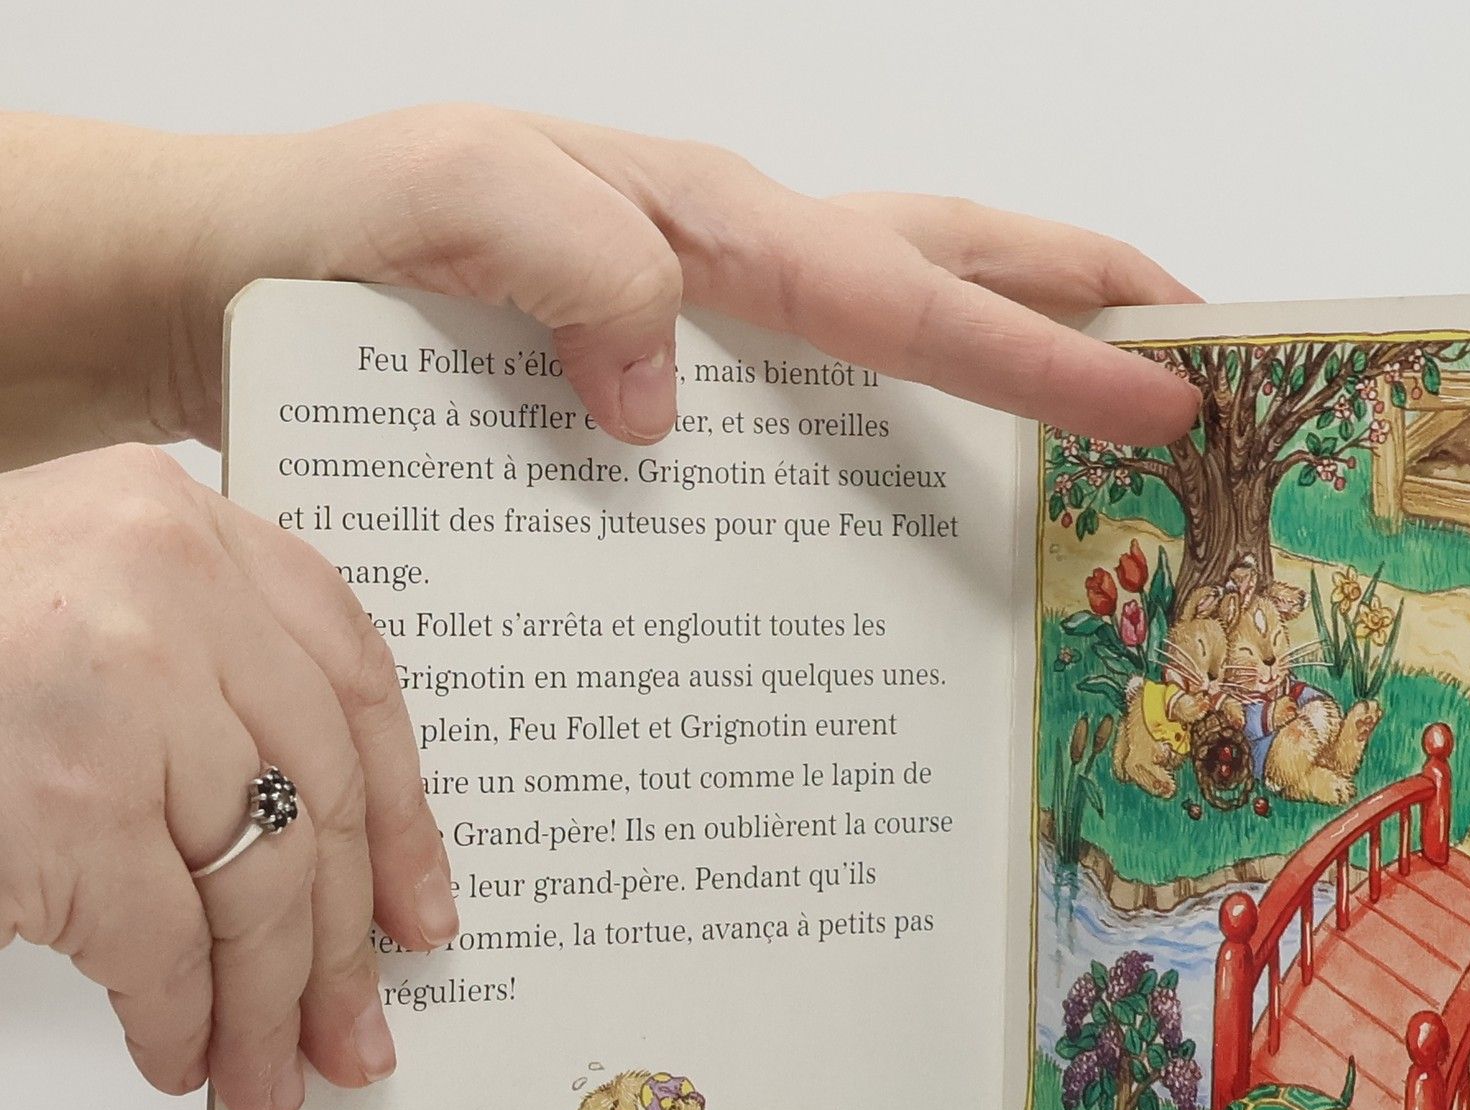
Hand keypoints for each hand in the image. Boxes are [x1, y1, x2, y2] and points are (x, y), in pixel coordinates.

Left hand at [0, 109, 1201, 462]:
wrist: (238, 279)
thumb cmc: (330, 237)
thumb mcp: (425, 209)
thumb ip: (559, 258)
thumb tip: (672, 391)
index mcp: (704, 228)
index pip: (909, 289)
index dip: (1044, 346)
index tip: (1164, 390)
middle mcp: (726, 270)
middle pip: (948, 263)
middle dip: (1086, 299)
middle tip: (1206, 353)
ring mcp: (705, 331)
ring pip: (896, 327)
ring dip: (1015, 355)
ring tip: (1113, 420)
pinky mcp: (666, 394)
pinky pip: (808, 413)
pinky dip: (896, 442)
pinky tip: (920, 514)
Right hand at [0, 446, 455, 1109]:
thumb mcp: (82, 611)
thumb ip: (198, 688)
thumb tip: (317, 869)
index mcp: (179, 524)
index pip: (352, 682)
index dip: (400, 816)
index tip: (418, 909)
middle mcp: (168, 586)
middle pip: (317, 794)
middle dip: (341, 942)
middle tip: (354, 1031)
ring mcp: (120, 689)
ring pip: (260, 878)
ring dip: (271, 1004)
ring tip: (273, 1072)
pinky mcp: (69, 798)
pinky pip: (167, 941)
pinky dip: (182, 1017)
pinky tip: (181, 1052)